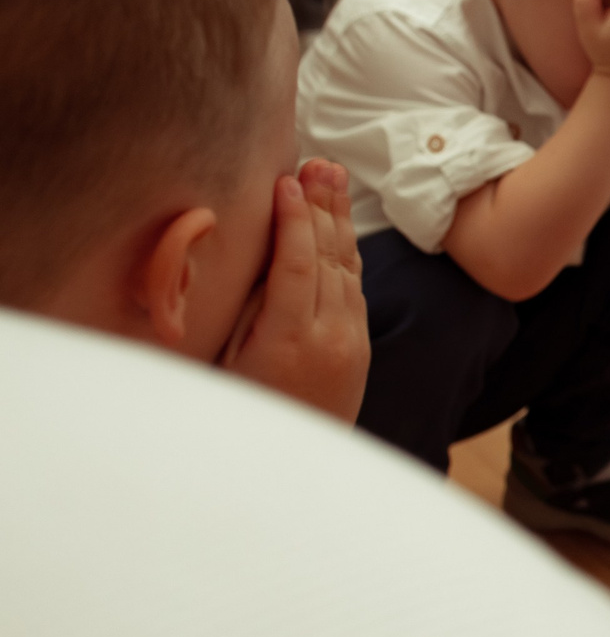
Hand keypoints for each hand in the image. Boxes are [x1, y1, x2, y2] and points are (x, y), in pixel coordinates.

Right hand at [221, 160, 368, 420]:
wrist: (290, 473)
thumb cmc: (238, 414)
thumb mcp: (222, 366)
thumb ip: (236, 313)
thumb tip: (234, 258)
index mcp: (287, 342)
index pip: (298, 264)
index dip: (294, 219)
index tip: (285, 180)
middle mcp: (329, 339)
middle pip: (331, 258)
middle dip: (324, 206)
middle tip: (320, 163)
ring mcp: (350, 344)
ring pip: (348, 270)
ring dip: (339, 222)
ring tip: (332, 179)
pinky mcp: (360, 350)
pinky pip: (354, 291)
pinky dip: (346, 254)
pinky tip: (338, 228)